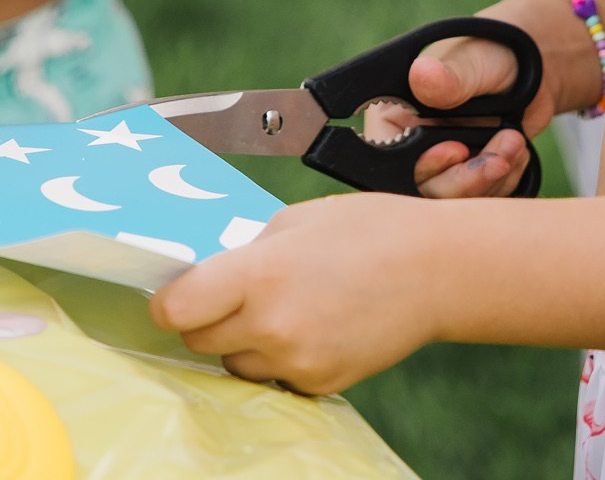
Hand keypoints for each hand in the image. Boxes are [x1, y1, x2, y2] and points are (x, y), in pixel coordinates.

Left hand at [151, 193, 443, 394]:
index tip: (175, 294)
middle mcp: (272, 324)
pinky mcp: (321, 384)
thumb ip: (246, 253)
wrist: (436, 270)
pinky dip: (281, 359)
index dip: (168, 301)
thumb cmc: (370, 231)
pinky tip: (311, 326)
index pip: (175, 309)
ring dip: (243, 343)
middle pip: (198, 340)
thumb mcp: (294, 220)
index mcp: (259, 273)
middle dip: (205, 320)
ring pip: (235, 365)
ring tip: (282, 309)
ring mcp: (297, 360)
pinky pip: (276, 378)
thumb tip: (208, 275)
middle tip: (231, 296)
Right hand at [366, 0, 593, 198]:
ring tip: (515, 141)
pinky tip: (517, 150)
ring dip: (493, 177)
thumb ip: (449, 76)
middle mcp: (412, 147)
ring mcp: (443, 166)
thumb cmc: (490, 53)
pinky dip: (506, 180)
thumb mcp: (471, 62)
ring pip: (459, 201)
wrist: (530, 67)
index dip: (425, 166)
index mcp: (395, 119)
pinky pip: (484, 199)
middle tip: (499, 158)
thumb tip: (422, 73)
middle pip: (426, 192)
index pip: (393, 163)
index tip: (457, 149)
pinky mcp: (470, 178)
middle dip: (467, 179)